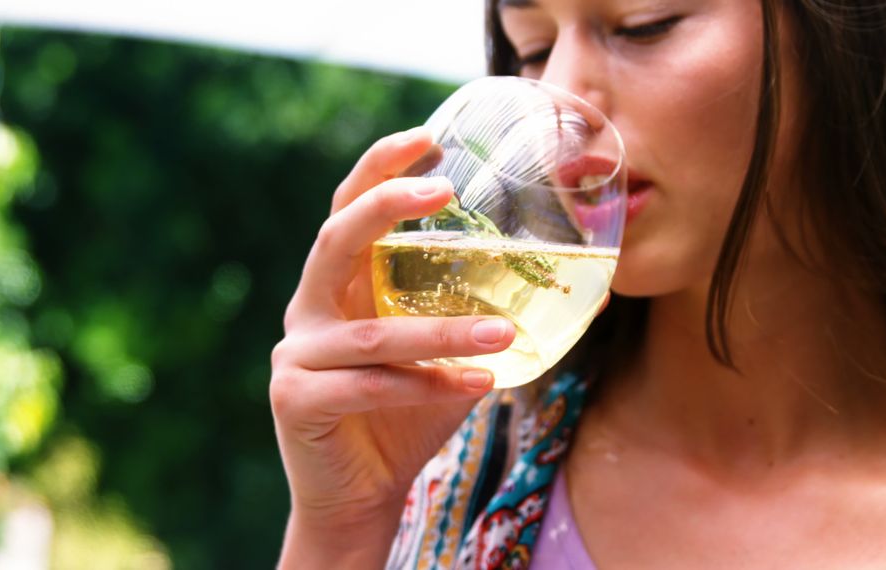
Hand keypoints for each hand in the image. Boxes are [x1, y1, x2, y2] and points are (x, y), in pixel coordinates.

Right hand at [270, 127, 514, 567]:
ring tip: (504, 330)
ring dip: (442, 330)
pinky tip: (476, 386)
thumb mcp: (444, 359)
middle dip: (385, 206)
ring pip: (372, 332)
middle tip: (442, 190)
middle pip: (335, 240)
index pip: (348, 209)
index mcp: (339, 287)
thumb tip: (589, 294)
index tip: (427, 137)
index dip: (380, 169)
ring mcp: (297, 355)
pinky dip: (426, 385)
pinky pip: (368, 386)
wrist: (358, 496)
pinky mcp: (296, 401)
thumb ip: (482, 319)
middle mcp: (309, 310)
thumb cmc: (403, 418)